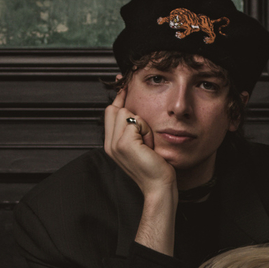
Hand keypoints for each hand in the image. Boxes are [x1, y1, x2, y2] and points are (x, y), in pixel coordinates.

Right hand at [104, 81, 175, 198]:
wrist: (159, 186)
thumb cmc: (155, 167)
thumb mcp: (141, 144)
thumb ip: (132, 128)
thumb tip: (132, 108)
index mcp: (111, 144)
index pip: (110, 111)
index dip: (119, 97)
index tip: (122, 81)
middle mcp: (109, 144)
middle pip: (115, 109)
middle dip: (134, 117)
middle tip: (145, 138)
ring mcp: (115, 144)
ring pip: (127, 114)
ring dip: (143, 126)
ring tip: (147, 144)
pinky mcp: (124, 143)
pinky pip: (136, 122)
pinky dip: (147, 132)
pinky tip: (149, 147)